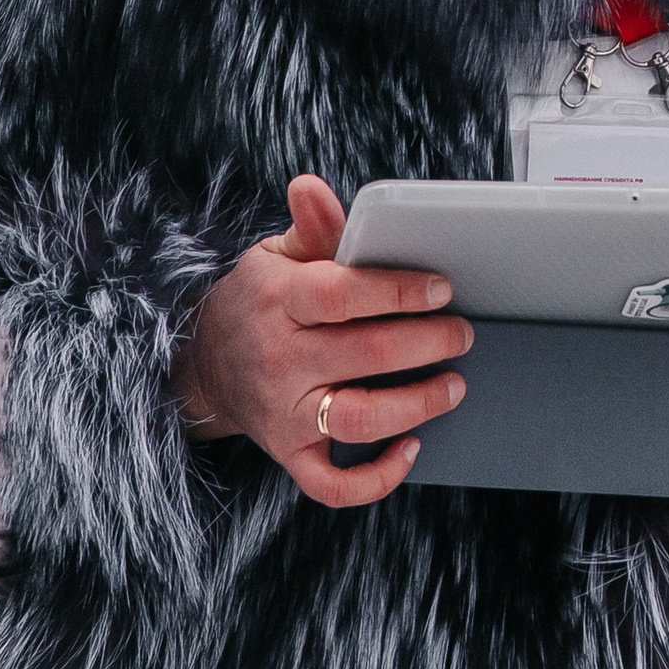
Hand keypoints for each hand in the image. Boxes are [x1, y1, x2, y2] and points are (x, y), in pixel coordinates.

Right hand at [173, 176, 472, 509]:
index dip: (399, 290)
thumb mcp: (275, 255)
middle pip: (366, 353)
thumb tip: (310, 185)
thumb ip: (312, 226)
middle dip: (428, 343)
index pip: (344, 295)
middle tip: (463, 333)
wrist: (205, 365)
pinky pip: (333, 483)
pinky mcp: (290, 453)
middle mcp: (282, 360)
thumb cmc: (258, 301)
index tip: (443, 288)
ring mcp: (285, 413)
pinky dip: (377, 476)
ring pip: (359, 420)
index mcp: (279, 301)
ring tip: (454, 385)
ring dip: (417, 405)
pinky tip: (411, 446)